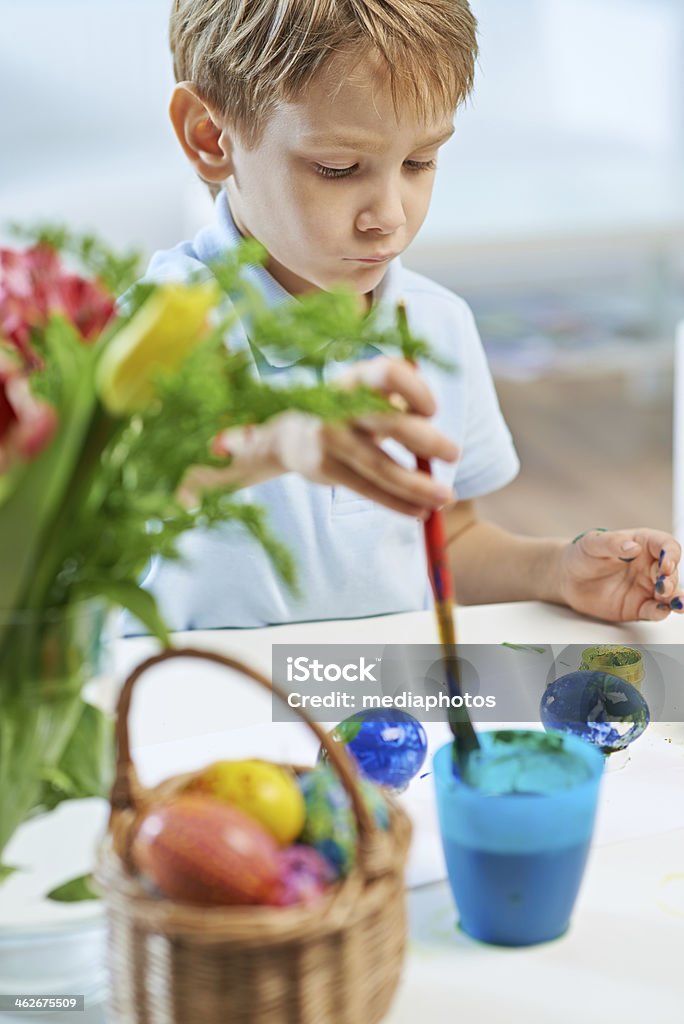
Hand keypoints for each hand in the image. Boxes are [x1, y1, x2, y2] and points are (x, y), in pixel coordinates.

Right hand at [205, 356, 458, 516]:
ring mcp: (330, 439)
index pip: (389, 373)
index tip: (431, 411)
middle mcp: (338, 406)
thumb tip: (436, 428)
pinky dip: (397, 503)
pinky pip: (369, 490)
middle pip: (390, 422)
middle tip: (454, 454)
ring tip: (445, 498)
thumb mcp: (366, 393)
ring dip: (418, 486)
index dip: (416, 390)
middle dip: (427, 440)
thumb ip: (399, 400)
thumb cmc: (345, 411)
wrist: (288, 434)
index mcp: (355, 379)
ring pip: (381, 466)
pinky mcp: (326, 469)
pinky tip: (420, 511)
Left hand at [558, 528, 682, 621]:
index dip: (671, 554)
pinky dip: (660, 612)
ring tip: (675, 602)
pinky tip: (660, 611)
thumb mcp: (592, 543)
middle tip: (663, 586)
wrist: (568, 578)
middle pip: (671, 572)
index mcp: (644, 544)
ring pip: (669, 594)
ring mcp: (646, 587)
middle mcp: (650, 566)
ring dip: (675, 598)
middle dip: (671, 579)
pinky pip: (654, 610)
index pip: (667, 546)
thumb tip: (633, 547)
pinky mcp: (639, 606)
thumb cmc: (582, 555)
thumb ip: (612, 543)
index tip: (665, 564)